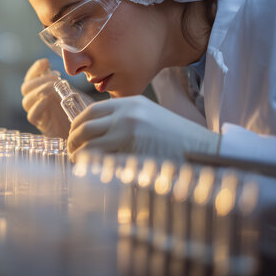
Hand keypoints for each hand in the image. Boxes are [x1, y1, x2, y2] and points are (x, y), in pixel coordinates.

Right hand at [21, 58, 91, 137]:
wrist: (85, 129)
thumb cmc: (80, 110)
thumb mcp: (72, 92)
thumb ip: (62, 82)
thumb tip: (60, 68)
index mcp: (41, 91)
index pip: (31, 77)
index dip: (36, 69)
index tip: (46, 62)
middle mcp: (36, 102)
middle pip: (26, 88)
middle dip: (39, 80)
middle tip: (54, 78)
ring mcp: (38, 114)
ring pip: (26, 101)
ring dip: (39, 91)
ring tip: (52, 88)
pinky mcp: (42, 126)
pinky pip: (32, 116)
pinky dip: (37, 107)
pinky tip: (47, 100)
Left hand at [68, 95, 219, 159]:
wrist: (203, 151)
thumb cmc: (177, 138)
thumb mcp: (150, 116)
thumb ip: (125, 119)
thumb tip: (97, 131)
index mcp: (130, 103)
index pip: (91, 110)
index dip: (77, 124)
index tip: (73, 134)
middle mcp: (126, 115)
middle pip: (85, 127)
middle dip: (73, 141)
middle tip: (71, 151)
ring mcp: (128, 133)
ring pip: (89, 144)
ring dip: (78, 155)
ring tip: (77, 163)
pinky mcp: (131, 153)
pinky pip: (101, 160)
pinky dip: (90, 166)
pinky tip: (89, 171)